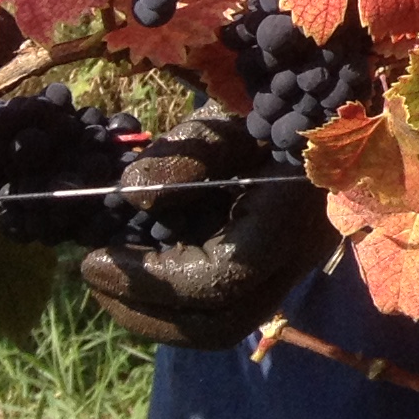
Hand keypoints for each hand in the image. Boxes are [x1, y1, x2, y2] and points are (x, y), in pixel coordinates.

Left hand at [79, 117, 335, 348]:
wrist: (325, 99)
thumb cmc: (281, 96)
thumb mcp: (234, 108)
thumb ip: (190, 149)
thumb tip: (133, 199)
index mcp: (293, 211)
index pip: (221, 278)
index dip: (151, 281)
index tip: (93, 260)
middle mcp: (300, 251)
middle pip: (224, 322)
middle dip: (148, 312)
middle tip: (96, 280)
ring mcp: (294, 262)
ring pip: (227, 321)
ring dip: (160, 312)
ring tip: (112, 277)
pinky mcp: (279, 262)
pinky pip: (229, 301)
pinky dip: (179, 296)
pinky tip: (147, 263)